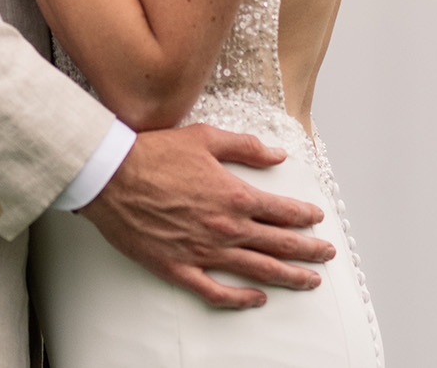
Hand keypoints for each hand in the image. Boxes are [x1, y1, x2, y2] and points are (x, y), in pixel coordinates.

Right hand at [78, 124, 332, 309]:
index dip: (305, 216)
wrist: (110, 177)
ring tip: (310, 281)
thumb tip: (277, 154)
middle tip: (326, 254)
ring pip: (258, 270)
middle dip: (309, 250)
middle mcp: (225, 227)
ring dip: (289, 277)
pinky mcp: (179, 268)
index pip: (282, 211)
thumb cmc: (153, 153)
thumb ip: (246, 147)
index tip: (317, 219)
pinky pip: (217, 292)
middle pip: (279, 244)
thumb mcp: (205, 137)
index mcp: (234, 195)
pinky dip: (241, 299)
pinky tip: (258, 299)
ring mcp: (204, 252)